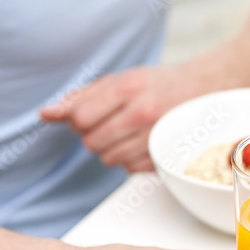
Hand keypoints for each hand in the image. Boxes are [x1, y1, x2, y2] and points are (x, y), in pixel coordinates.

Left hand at [40, 64, 209, 171]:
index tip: (91, 115)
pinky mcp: (165, 157)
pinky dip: (130, 159)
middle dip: (94, 135)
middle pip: (91, 142)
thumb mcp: (119, 80)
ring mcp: (156, 137)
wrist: (203, 91)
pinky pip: (128, 169)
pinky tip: (142, 143)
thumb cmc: (157, 85)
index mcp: (128, 88)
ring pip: (108, 158)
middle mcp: (142, 113)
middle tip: (112, 123)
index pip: (80, 119)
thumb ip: (81, 97)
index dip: (78, 120)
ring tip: (128, 132)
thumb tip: (46, 114)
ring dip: (111, 148)